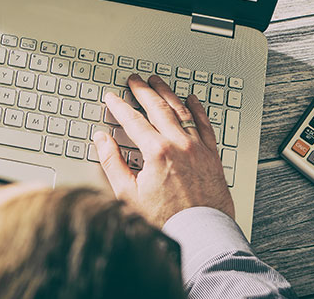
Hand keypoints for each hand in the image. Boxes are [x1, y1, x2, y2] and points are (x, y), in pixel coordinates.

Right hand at [93, 74, 233, 226]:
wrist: (200, 233)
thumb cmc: (165, 219)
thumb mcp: (128, 194)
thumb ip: (112, 163)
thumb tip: (101, 141)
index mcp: (157, 152)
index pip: (133, 120)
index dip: (119, 106)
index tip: (111, 97)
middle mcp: (179, 145)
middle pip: (158, 108)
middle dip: (144, 91)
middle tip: (135, 80)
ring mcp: (198, 148)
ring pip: (181, 111)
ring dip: (167, 94)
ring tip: (158, 82)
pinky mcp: (212, 155)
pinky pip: (205, 124)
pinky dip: (197, 110)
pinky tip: (192, 100)